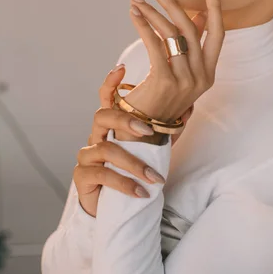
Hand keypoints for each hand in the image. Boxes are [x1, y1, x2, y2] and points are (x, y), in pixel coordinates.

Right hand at [73, 66, 165, 217]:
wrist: (113, 206)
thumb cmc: (131, 171)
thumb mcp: (151, 148)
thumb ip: (165, 128)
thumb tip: (190, 107)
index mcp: (111, 125)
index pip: (107, 97)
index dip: (111, 82)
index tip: (122, 67)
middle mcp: (96, 135)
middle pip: (102, 115)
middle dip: (125, 120)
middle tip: (148, 131)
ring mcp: (87, 155)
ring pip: (106, 148)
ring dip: (133, 164)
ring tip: (154, 178)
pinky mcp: (82, 176)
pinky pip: (102, 175)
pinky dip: (125, 184)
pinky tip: (142, 193)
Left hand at [124, 0, 224, 123]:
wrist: (142, 131)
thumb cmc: (159, 97)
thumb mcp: (179, 70)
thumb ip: (190, 45)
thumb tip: (198, 15)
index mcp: (209, 72)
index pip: (218, 33)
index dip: (216, 6)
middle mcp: (201, 76)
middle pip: (191, 28)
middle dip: (173, 3)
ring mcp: (185, 81)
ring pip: (171, 34)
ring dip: (152, 12)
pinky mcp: (165, 81)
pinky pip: (155, 45)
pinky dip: (144, 25)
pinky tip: (134, 14)